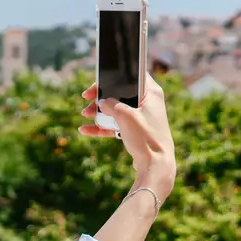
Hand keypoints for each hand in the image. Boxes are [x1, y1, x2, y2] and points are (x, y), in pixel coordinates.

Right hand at [79, 76, 176, 193]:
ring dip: (99, 111)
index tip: (97, 85)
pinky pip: (116, 124)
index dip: (112, 77)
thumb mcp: (125, 116)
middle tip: (87, 99)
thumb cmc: (145, 137)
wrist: (155, 165)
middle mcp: (148, 102)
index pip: (131, 76)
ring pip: (116, 109)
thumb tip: (102, 102)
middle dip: (101, 97)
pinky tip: (86, 129)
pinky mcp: (135, 131)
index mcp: (151, 92)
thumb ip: (111, 104)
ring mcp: (141, 117)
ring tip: (85, 115)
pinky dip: (103, 126)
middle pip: (120, 93)